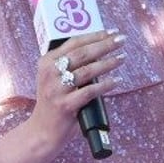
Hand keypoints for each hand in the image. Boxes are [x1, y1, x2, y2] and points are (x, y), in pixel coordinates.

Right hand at [28, 30, 124, 149]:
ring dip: (108, 63)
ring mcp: (56, 89)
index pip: (74, 42)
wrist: (42, 131)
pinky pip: (90, 91)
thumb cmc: (55, 101)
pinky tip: (117, 80)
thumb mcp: (56, 78)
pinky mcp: (65, 105)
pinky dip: (106, 84)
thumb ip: (72, 64)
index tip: (112, 31)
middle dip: (105, 44)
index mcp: (47, 62)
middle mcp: (49, 73)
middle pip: (83, 53)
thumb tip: (102, 48)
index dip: (95, 35)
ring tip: (122, 58)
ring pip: (88, 71)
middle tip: (121, 40)